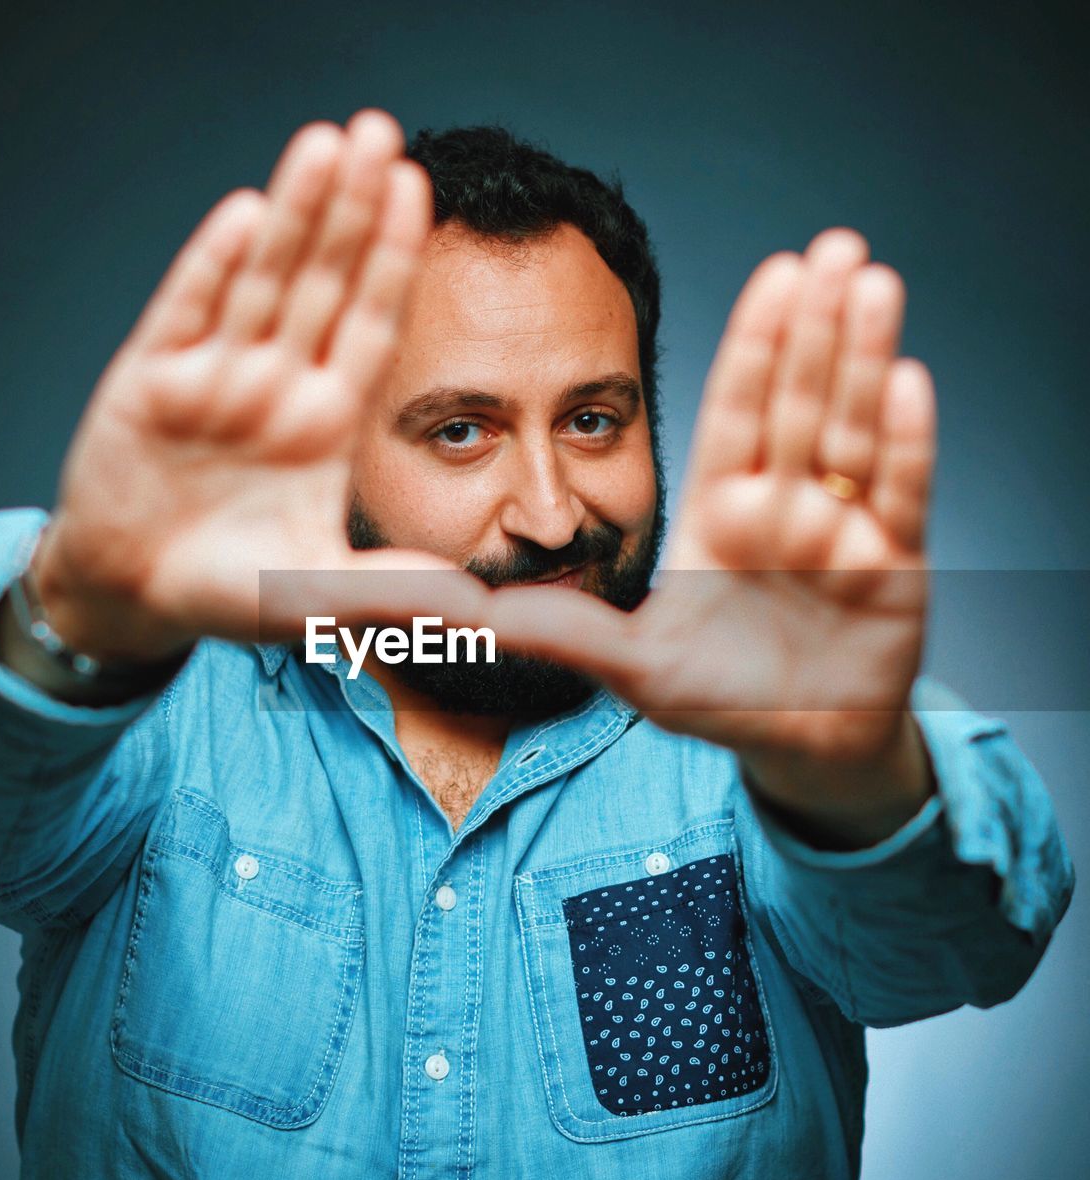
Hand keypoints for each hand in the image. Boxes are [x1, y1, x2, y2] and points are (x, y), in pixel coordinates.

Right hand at [30, 109, 464, 663]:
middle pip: (323, 282)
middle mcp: (276, 385)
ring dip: (292, 214)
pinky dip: (214, 268)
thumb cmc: (228, 592)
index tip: (419, 190)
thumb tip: (470, 604)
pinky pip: (186, 312)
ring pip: (261, 280)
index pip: (369, 325)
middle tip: (382, 129)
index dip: (392, 260)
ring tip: (324, 142)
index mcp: (323, 423)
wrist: (132, 598)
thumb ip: (386, 590)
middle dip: (352, 210)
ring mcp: (214, 376)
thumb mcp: (316, 593)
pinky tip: (245, 217)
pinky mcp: (151, 381)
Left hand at [480, 229, 935, 766]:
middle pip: (797, 403)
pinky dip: (905, 442)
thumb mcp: (627, 663)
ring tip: (873, 285)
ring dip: (862, 359)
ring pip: (850, 431)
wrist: (799, 747)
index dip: (753, 346)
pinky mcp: (894, 566)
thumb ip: (555, 627)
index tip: (774, 275)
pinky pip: (900, 495)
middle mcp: (780, 508)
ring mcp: (840, 531)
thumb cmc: (714, 699)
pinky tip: (906, 381)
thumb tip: (454, 607)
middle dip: (815, 330)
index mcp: (718, 514)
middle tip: (836, 250)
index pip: (734, 413)